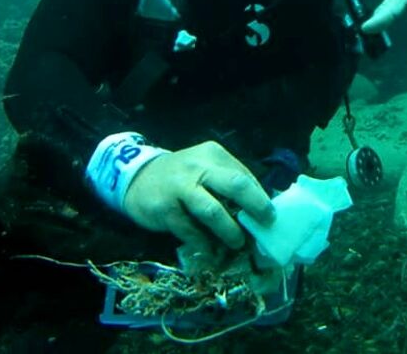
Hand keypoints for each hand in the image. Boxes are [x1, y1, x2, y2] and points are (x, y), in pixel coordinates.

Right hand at [122, 140, 274, 250]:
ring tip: (237, 243)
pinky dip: (204, 244)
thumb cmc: (181, 177)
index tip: (270, 217)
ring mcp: (180, 187)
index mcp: (213, 155)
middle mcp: (198, 166)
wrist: (136, 178)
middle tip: (266, 225)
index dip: (260, 198)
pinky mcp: (165, 209)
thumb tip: (260, 208)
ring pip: (214, 211)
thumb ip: (227, 183)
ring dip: (230, 231)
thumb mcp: (204, 168)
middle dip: (256, 207)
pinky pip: (191, 231)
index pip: (245, 176)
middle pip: (236, 185)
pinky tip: (211, 251)